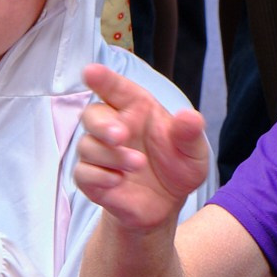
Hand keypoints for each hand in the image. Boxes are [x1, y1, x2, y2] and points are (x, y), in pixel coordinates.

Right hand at [71, 61, 211, 231]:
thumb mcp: (193, 151)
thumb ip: (190, 134)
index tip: (91, 71)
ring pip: (87, 145)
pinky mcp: (92, 178)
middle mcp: (114, 126)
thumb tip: (190, 117)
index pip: (115, 88)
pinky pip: (83, 173)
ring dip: (112, 156)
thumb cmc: (178, 167)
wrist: (168, 204)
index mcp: (137, 110)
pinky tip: (118, 181)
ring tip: (138, 165)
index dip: (102, 78)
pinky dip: (99, 177)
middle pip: (91, 114)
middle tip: (121, 135)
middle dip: (102, 124)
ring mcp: (100, 153)